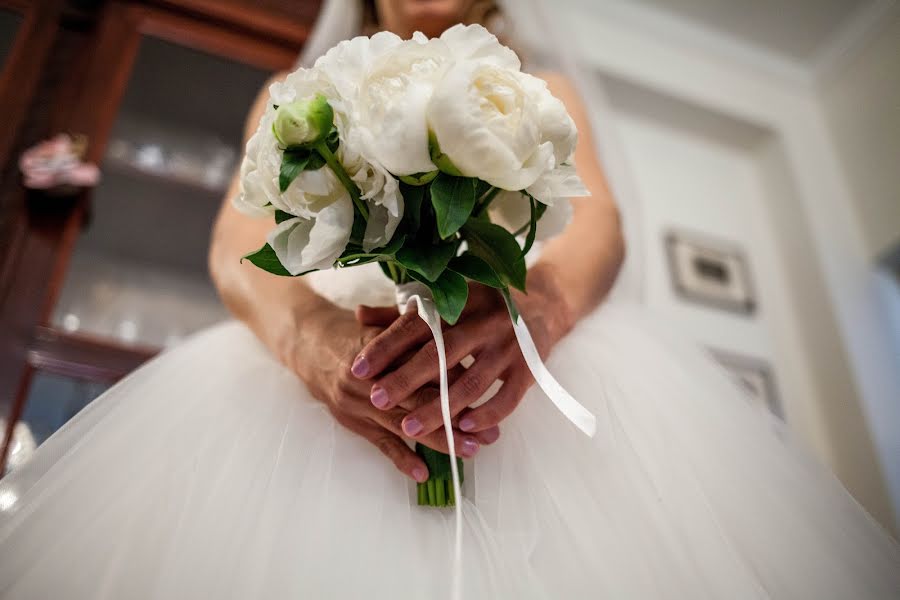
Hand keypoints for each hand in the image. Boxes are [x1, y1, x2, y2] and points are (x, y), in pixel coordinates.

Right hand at [281, 305, 498, 482]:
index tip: (488, 392)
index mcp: (386, 347)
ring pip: (404, 425)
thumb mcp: (388, 325)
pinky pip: (379, 443)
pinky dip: (401, 458)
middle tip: (490, 433)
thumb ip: (420, 335)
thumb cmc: (359, 332)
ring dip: (439, 441)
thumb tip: (465, 348)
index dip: (458, 381)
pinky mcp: (351, 420)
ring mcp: (359, 402)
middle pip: (420, 400)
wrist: (309, 343)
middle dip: (457, 418)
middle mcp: (372, 377)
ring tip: (470, 451)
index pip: (427, 367)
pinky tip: (423, 472)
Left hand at [351, 264, 573, 442]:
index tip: (357, 369)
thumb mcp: (447, 301)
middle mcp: (483, 321)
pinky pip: (507, 398)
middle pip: (440, 354)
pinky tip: (464, 429)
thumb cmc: (482, 306)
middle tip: (376, 400)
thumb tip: (359, 315)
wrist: (542, 305)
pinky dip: (486, 415)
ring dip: (438, 409)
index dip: (386, 346)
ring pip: (470, 383)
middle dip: (405, 380)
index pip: (416, 325)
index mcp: (459, 301)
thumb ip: (403, 313)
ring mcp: (508, 345)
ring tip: (409, 428)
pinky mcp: (529, 368)